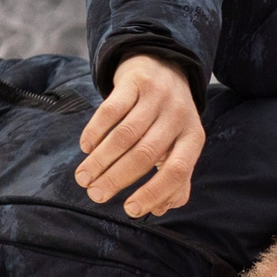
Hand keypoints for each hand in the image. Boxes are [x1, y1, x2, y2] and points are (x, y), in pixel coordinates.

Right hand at [77, 53, 203, 217]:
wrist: (163, 66)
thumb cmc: (168, 119)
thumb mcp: (179, 145)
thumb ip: (175, 179)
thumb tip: (158, 210)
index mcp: (193, 138)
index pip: (177, 171)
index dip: (154, 192)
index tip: (130, 210)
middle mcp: (178, 116)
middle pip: (145, 154)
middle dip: (117, 179)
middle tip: (95, 195)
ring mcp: (157, 97)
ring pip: (125, 135)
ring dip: (100, 160)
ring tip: (83, 178)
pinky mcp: (135, 82)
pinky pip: (111, 110)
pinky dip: (96, 132)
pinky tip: (86, 148)